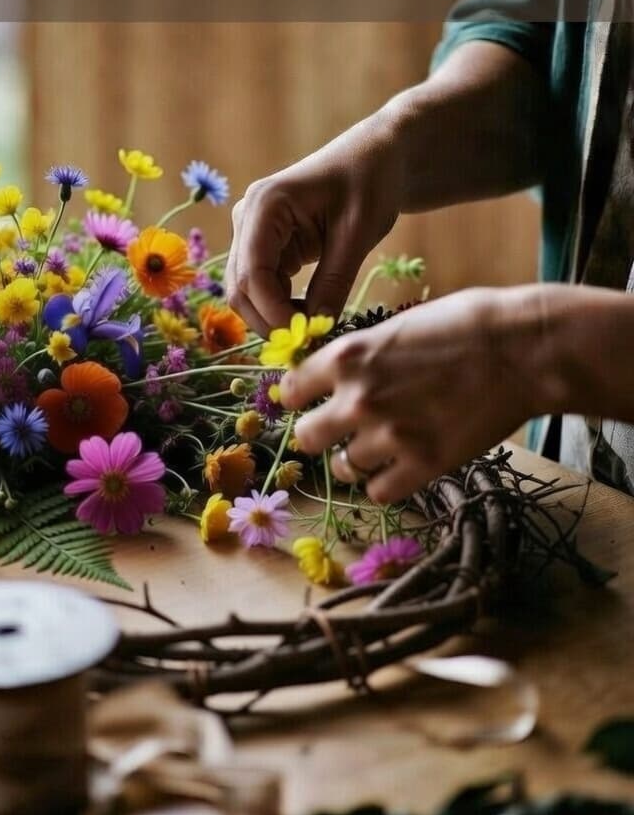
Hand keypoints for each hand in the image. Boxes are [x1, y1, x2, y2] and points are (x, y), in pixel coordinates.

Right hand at [225, 116, 401, 336]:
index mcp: (264, 205)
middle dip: (270, 321)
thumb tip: (315, 330)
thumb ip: (334, 281)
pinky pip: (263, 287)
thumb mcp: (358, 233)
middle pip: (241, 288)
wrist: (376, 158)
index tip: (307, 338)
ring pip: (247, 293)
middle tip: (311, 343)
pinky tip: (311, 314)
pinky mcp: (265, 246)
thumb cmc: (370, 182)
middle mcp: (247, 219)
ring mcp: (252, 233)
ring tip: (315, 328)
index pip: (252, 273)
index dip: (273, 313)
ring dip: (275, 318)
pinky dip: (282, 308)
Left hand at [281, 287, 550, 502]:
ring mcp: (389, 436)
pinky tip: (398, 468)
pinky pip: (380, 491)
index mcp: (348, 357)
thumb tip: (338, 374)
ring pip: (343, 468)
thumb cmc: (467, 323)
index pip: (291, 390)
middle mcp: (358, 399)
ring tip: (376, 450)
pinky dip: (385, 483)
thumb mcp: (397, 326)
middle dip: (320, 434)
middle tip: (339, 431)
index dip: (300, 397)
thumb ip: (362, 355)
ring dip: (354, 461)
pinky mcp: (423, 465)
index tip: (310, 401)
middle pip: (306, 437)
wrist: (523, 350)